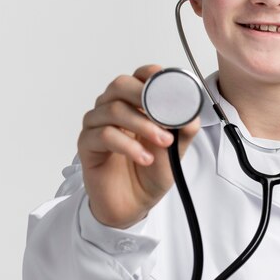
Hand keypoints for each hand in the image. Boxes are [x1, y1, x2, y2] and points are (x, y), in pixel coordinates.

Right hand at [77, 64, 200, 227]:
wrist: (135, 203)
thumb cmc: (151, 171)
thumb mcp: (176, 148)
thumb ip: (184, 127)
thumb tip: (192, 111)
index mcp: (134, 103)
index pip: (139, 77)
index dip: (151, 75)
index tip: (168, 85)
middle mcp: (113, 108)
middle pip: (120, 85)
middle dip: (145, 96)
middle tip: (165, 115)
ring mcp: (97, 125)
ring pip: (113, 109)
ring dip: (142, 124)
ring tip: (163, 142)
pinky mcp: (87, 145)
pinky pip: (103, 135)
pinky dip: (128, 145)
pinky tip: (144, 157)